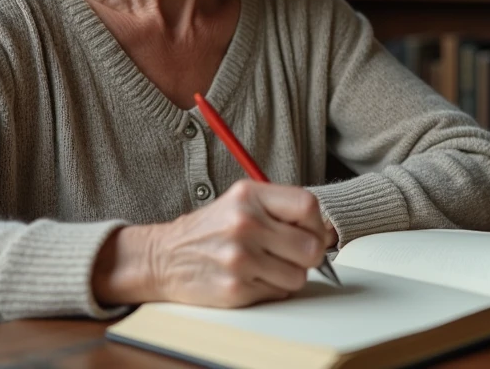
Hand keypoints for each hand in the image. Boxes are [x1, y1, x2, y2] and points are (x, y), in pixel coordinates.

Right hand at [93, 180, 327, 307]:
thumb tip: (325, 233)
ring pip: (298, 276)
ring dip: (288, 275)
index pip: (308, 206)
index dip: (316, 224)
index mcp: (248, 195)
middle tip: (291, 254)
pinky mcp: (235, 288)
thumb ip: (280, 209)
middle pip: (311, 247)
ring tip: (265, 266)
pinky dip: (270, 289)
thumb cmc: (209, 230)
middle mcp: (244, 223)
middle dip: (307, 256)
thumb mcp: (240, 202)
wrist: (164, 257)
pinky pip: (278, 293)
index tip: (308, 231)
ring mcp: (239, 258)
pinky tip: (250, 278)